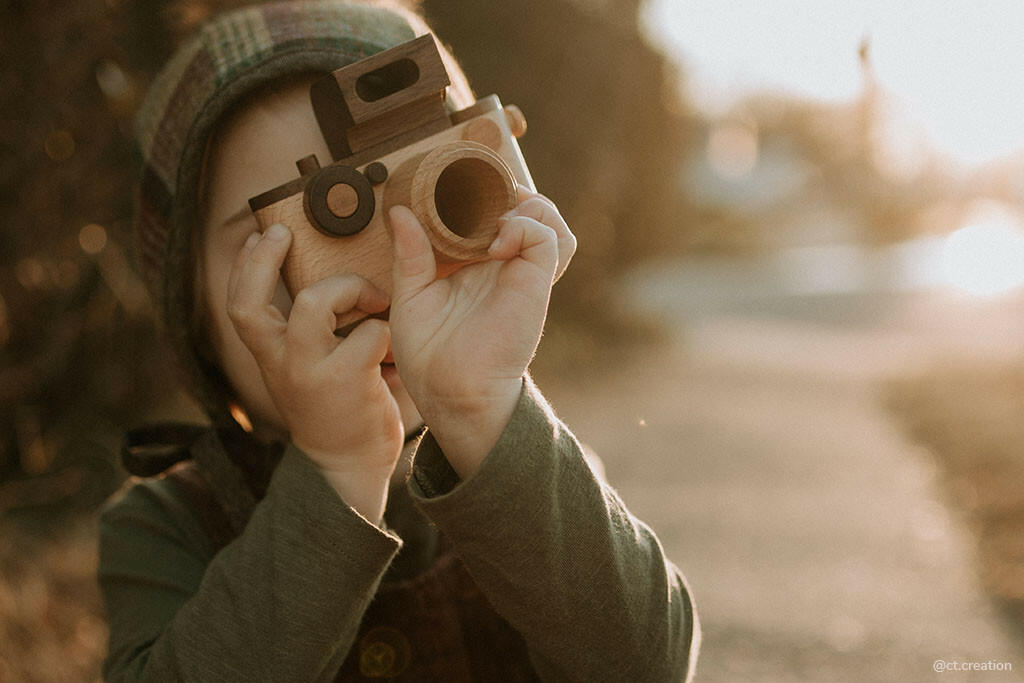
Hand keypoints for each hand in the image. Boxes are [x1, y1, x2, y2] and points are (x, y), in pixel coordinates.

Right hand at [227, 223, 402, 520]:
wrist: (349, 469)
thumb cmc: (336, 409)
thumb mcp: (307, 369)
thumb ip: (311, 331)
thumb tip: (332, 277)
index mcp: (270, 357)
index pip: (239, 305)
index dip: (245, 266)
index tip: (262, 235)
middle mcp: (280, 364)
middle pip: (253, 303)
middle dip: (265, 260)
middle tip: (287, 233)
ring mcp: (310, 372)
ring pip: (312, 303)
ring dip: (348, 288)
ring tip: (374, 298)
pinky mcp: (348, 380)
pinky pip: (370, 333)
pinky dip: (387, 330)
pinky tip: (395, 347)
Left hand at [388, 187, 575, 475]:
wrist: (452, 393)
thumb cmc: (430, 356)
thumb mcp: (410, 295)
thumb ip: (410, 253)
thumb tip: (399, 211)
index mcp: (476, 265)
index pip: (495, 215)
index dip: (484, 193)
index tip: (457, 185)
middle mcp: (504, 265)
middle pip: (528, 209)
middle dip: (506, 190)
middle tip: (478, 192)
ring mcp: (522, 272)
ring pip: (549, 218)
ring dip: (526, 205)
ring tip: (495, 216)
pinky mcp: (535, 283)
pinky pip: (549, 237)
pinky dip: (526, 227)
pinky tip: (497, 243)